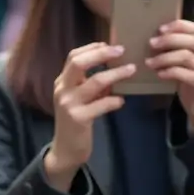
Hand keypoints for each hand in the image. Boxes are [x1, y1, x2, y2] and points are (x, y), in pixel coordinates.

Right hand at [45, 42, 135, 190]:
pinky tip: (121, 101)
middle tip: (121, 50)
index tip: (109, 44)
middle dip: (102, 54)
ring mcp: (69, 103)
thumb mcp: (78, 99)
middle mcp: (62, 89)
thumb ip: (89, 84)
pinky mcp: (78, 118)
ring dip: (116, 74)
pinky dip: (114, 101)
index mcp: (61, 82)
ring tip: (131, 70)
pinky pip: (101, 104)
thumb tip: (111, 67)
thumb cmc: (75, 122)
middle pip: (79, 63)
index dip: (92, 48)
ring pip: (95, 81)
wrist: (65, 149)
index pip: (73, 56)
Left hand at [147, 19, 193, 124]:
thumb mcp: (188, 62)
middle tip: (151, 43)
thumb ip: (180, 48)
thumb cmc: (191, 82)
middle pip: (191, 40)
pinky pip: (182, 73)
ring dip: (164, 57)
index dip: (178, 26)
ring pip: (185, 56)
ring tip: (149, 62)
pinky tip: (159, 74)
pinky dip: (169, 71)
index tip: (160, 29)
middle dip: (169, 39)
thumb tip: (158, 35)